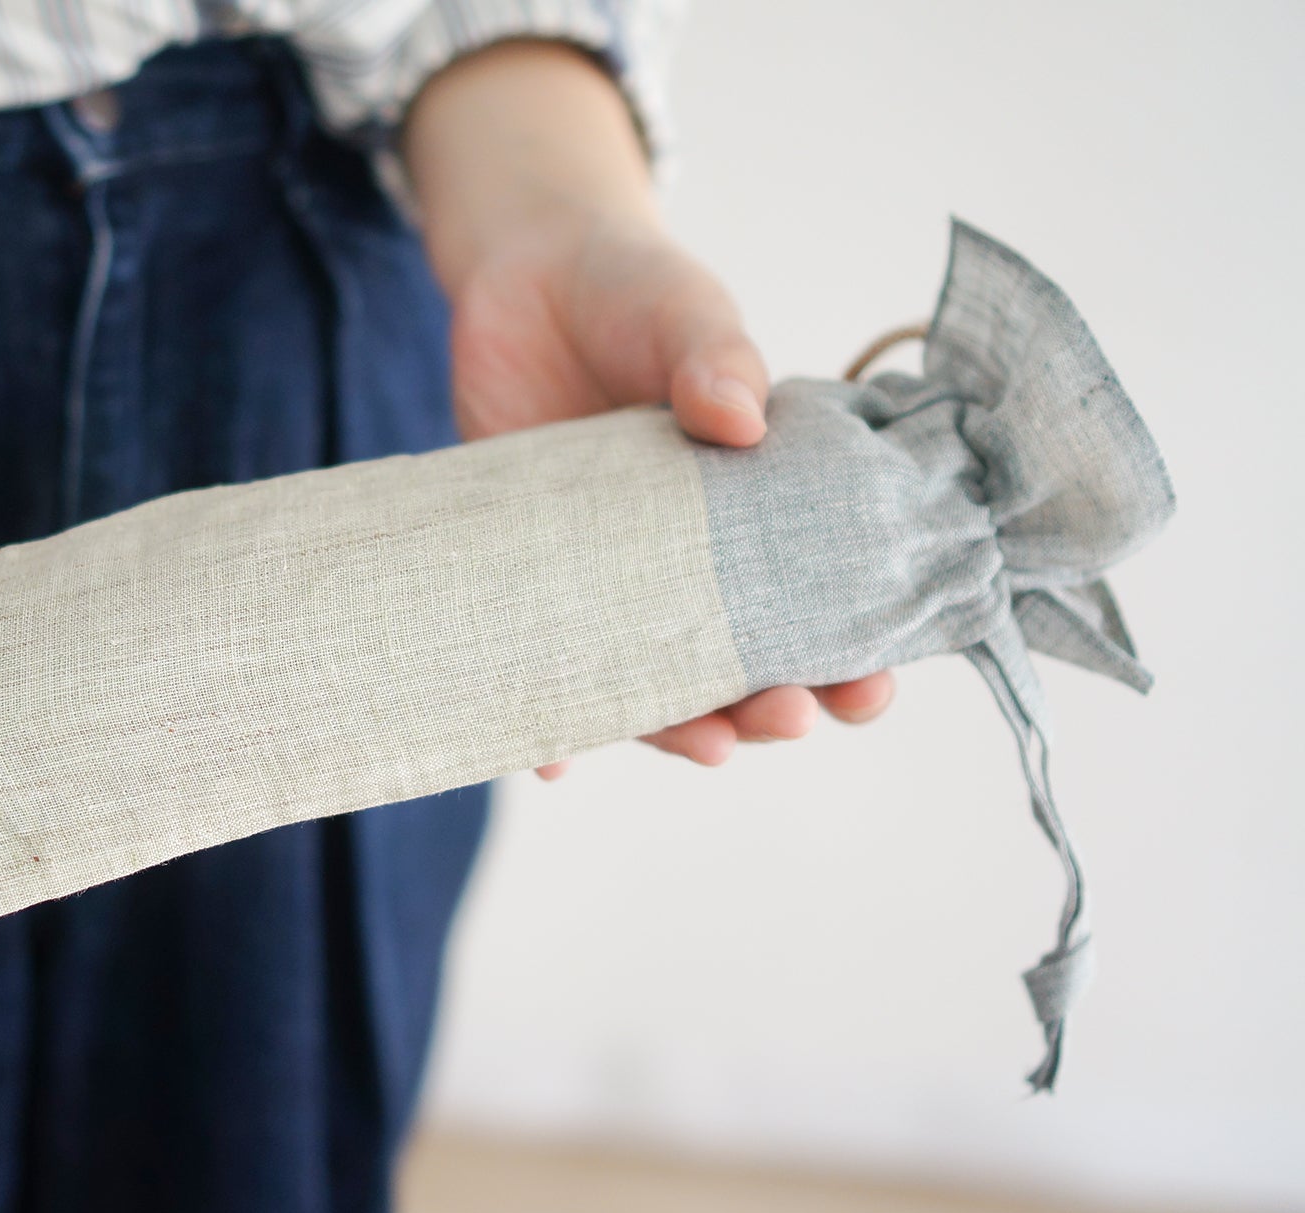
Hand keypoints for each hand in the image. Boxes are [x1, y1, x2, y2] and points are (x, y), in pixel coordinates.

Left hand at [402, 42, 892, 777]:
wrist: (520, 276)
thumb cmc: (632, 292)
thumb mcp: (687, 313)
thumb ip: (716, 356)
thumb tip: (735, 418)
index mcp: (760, 503)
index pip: (823, 595)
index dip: (855, 650)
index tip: (868, 688)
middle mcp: (690, 557)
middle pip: (743, 658)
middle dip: (773, 701)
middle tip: (785, 715)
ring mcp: (611, 573)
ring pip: (653, 679)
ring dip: (683, 727)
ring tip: (707, 746)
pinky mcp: (532, 573)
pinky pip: (543, 661)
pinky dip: (548, 720)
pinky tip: (551, 759)